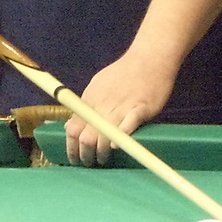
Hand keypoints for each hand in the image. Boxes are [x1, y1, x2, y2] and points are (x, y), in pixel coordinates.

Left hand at [65, 49, 175, 165]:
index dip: (71, 147)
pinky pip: (128, 125)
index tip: (74, 158)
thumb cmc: (124, 72)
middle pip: (86, 137)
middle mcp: (102, 105)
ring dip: (101, 153)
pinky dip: (121, 137)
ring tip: (104, 160)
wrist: (149, 58)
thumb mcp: (98, 85)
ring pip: (104, 136)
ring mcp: (121, 107)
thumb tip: (72, 123)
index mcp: (90, 100)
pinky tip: (117, 147)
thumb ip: (86, 105)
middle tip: (90, 163)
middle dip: (85, 155)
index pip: (73, 129)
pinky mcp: (140, 108)